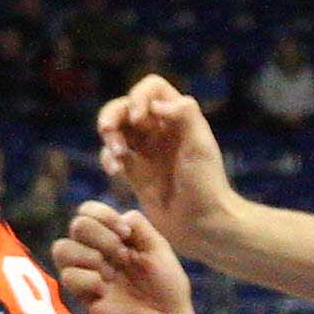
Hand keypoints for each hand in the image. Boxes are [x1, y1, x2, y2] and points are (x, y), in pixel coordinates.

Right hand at [51, 200, 198, 313]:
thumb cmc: (166, 286)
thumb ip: (138, 224)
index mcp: (114, 237)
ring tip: (109, 273)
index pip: (89, 211)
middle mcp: (97, 252)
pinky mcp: (82, 295)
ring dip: (87, 255)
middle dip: (100, 236)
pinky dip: (88, 279)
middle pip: (77, 225)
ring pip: (61, 249)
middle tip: (122, 256)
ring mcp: (88, 273)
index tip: (126, 234)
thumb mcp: (158, 248)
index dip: (102, 215)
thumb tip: (119, 218)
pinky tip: (105, 291)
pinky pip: (68, 276)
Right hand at [94, 76, 238, 244]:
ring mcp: (146, 150)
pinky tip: (115, 172)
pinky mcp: (134, 171)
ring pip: (116, 128)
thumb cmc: (206, 186)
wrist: (202, 225)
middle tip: (108, 130)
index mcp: (179, 118)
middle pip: (127, 105)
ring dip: (109, 136)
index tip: (140, 119)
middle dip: (113, 114)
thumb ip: (185, 115)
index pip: (152, 88)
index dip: (140, 96)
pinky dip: (107, 158)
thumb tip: (155, 106)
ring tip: (115, 156)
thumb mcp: (201, 146)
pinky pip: (112, 155)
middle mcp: (161, 129)